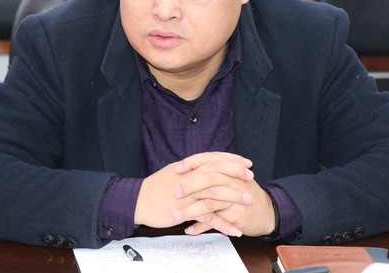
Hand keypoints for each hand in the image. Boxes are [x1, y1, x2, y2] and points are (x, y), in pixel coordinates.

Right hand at [134, 152, 252, 232]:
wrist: (137, 200)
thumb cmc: (154, 188)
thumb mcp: (174, 172)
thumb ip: (190, 170)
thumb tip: (203, 166)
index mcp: (187, 167)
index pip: (213, 159)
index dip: (230, 159)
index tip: (245, 162)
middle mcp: (189, 177)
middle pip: (217, 171)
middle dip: (236, 173)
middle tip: (250, 177)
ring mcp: (188, 194)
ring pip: (215, 193)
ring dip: (234, 197)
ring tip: (249, 200)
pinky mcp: (185, 210)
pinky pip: (208, 218)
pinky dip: (223, 224)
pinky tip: (234, 230)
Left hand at [173, 153, 276, 237]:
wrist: (267, 212)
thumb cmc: (245, 193)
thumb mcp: (233, 177)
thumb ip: (216, 171)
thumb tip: (190, 167)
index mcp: (230, 169)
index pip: (209, 160)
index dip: (192, 163)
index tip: (176, 169)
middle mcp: (233, 182)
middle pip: (209, 179)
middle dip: (189, 186)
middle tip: (175, 193)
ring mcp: (235, 200)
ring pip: (210, 203)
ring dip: (191, 211)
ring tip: (176, 217)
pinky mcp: (236, 216)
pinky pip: (216, 221)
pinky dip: (201, 226)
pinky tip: (189, 230)